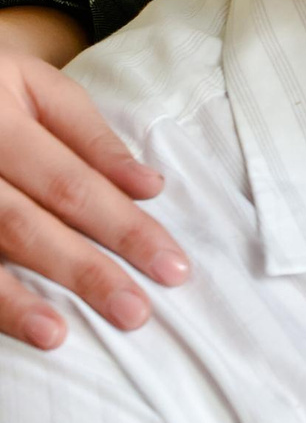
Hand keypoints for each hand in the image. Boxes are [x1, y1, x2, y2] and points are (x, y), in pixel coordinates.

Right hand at [0, 19, 188, 347]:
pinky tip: (14, 327)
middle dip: (83, 271)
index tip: (171, 267)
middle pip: (24, 224)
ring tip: (56, 335)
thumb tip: (149, 187)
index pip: (72, 183)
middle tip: (134, 313)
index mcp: (0, 118)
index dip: (124, 228)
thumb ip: (91, 137)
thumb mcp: (39, 87)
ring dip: (13, 300)